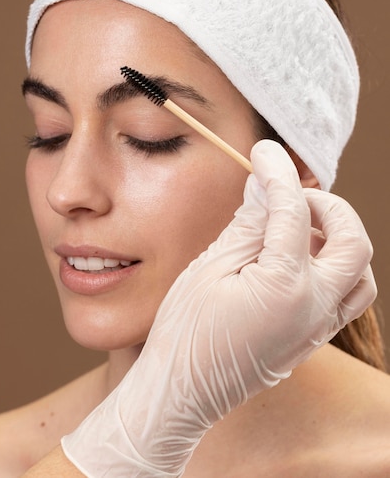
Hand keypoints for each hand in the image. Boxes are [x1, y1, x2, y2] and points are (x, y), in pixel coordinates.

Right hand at [61, 140, 375, 476]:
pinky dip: (333, 269)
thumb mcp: (210, 267)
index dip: (278, 173)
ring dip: (338, 240)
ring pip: (361, 273)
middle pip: (354, 240)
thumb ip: (247, 224)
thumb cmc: (186, 330)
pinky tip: (295, 261)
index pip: (293, 210)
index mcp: (286, 286)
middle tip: (291, 197)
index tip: (264, 152)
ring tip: (297, 230)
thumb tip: (264, 187)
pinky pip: (345, 298)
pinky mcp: (311, 340)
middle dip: (328, 206)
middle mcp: (315, 308)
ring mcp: (317, 328)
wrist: (182, 391)